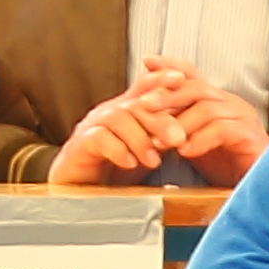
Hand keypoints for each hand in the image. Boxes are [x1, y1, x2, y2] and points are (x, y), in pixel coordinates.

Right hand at [47, 82, 175, 185]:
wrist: (79, 189)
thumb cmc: (113, 168)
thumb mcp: (144, 151)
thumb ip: (163, 139)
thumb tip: (189, 133)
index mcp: (126, 109)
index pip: (145, 85)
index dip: (162, 79)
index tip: (182, 80)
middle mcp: (109, 112)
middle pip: (137, 104)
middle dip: (160, 120)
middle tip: (178, 139)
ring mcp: (92, 126)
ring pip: (119, 118)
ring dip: (140, 139)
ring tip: (154, 160)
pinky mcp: (79, 144)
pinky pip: (99, 138)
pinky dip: (117, 150)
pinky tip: (130, 163)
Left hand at [148, 76, 268, 184]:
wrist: (259, 188)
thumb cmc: (228, 167)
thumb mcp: (195, 142)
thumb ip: (176, 128)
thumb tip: (147, 118)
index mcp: (218, 102)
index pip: (194, 76)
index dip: (171, 67)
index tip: (148, 62)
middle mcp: (231, 104)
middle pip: (197, 88)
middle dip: (167, 95)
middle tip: (144, 104)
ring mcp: (243, 118)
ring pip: (207, 108)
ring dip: (180, 124)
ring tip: (160, 141)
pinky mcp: (250, 136)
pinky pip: (222, 129)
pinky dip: (200, 140)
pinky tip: (185, 151)